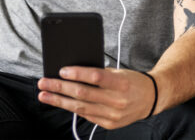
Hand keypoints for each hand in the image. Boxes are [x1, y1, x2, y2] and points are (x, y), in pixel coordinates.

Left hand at [37, 67, 156, 129]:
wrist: (151, 98)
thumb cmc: (130, 80)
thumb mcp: (117, 71)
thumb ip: (97, 73)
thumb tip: (70, 72)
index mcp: (120, 82)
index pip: (95, 77)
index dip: (77, 73)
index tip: (60, 70)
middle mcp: (117, 100)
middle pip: (83, 93)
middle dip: (59, 88)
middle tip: (43, 83)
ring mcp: (113, 115)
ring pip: (81, 107)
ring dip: (59, 101)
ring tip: (44, 95)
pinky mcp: (110, 124)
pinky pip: (87, 115)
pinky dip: (72, 108)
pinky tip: (60, 102)